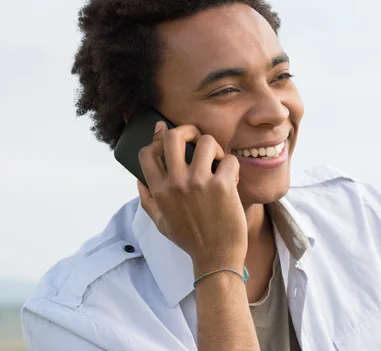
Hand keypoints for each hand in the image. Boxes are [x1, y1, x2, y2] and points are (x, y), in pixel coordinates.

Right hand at [137, 121, 247, 272]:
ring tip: (218, 160)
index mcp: (159, 191)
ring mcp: (199, 184)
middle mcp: (176, 184)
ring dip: (214, 147)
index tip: (169, 137)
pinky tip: (232, 178)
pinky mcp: (222, 187)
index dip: (158, 138)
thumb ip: (148, 201)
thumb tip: (138, 181)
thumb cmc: (191, 240)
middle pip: (173, 136)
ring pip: (206, 141)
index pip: (147, 152)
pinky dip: (233, 165)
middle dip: (188, 130)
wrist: (216, 258)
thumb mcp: (161, 223)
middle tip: (198, 140)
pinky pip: (229, 160)